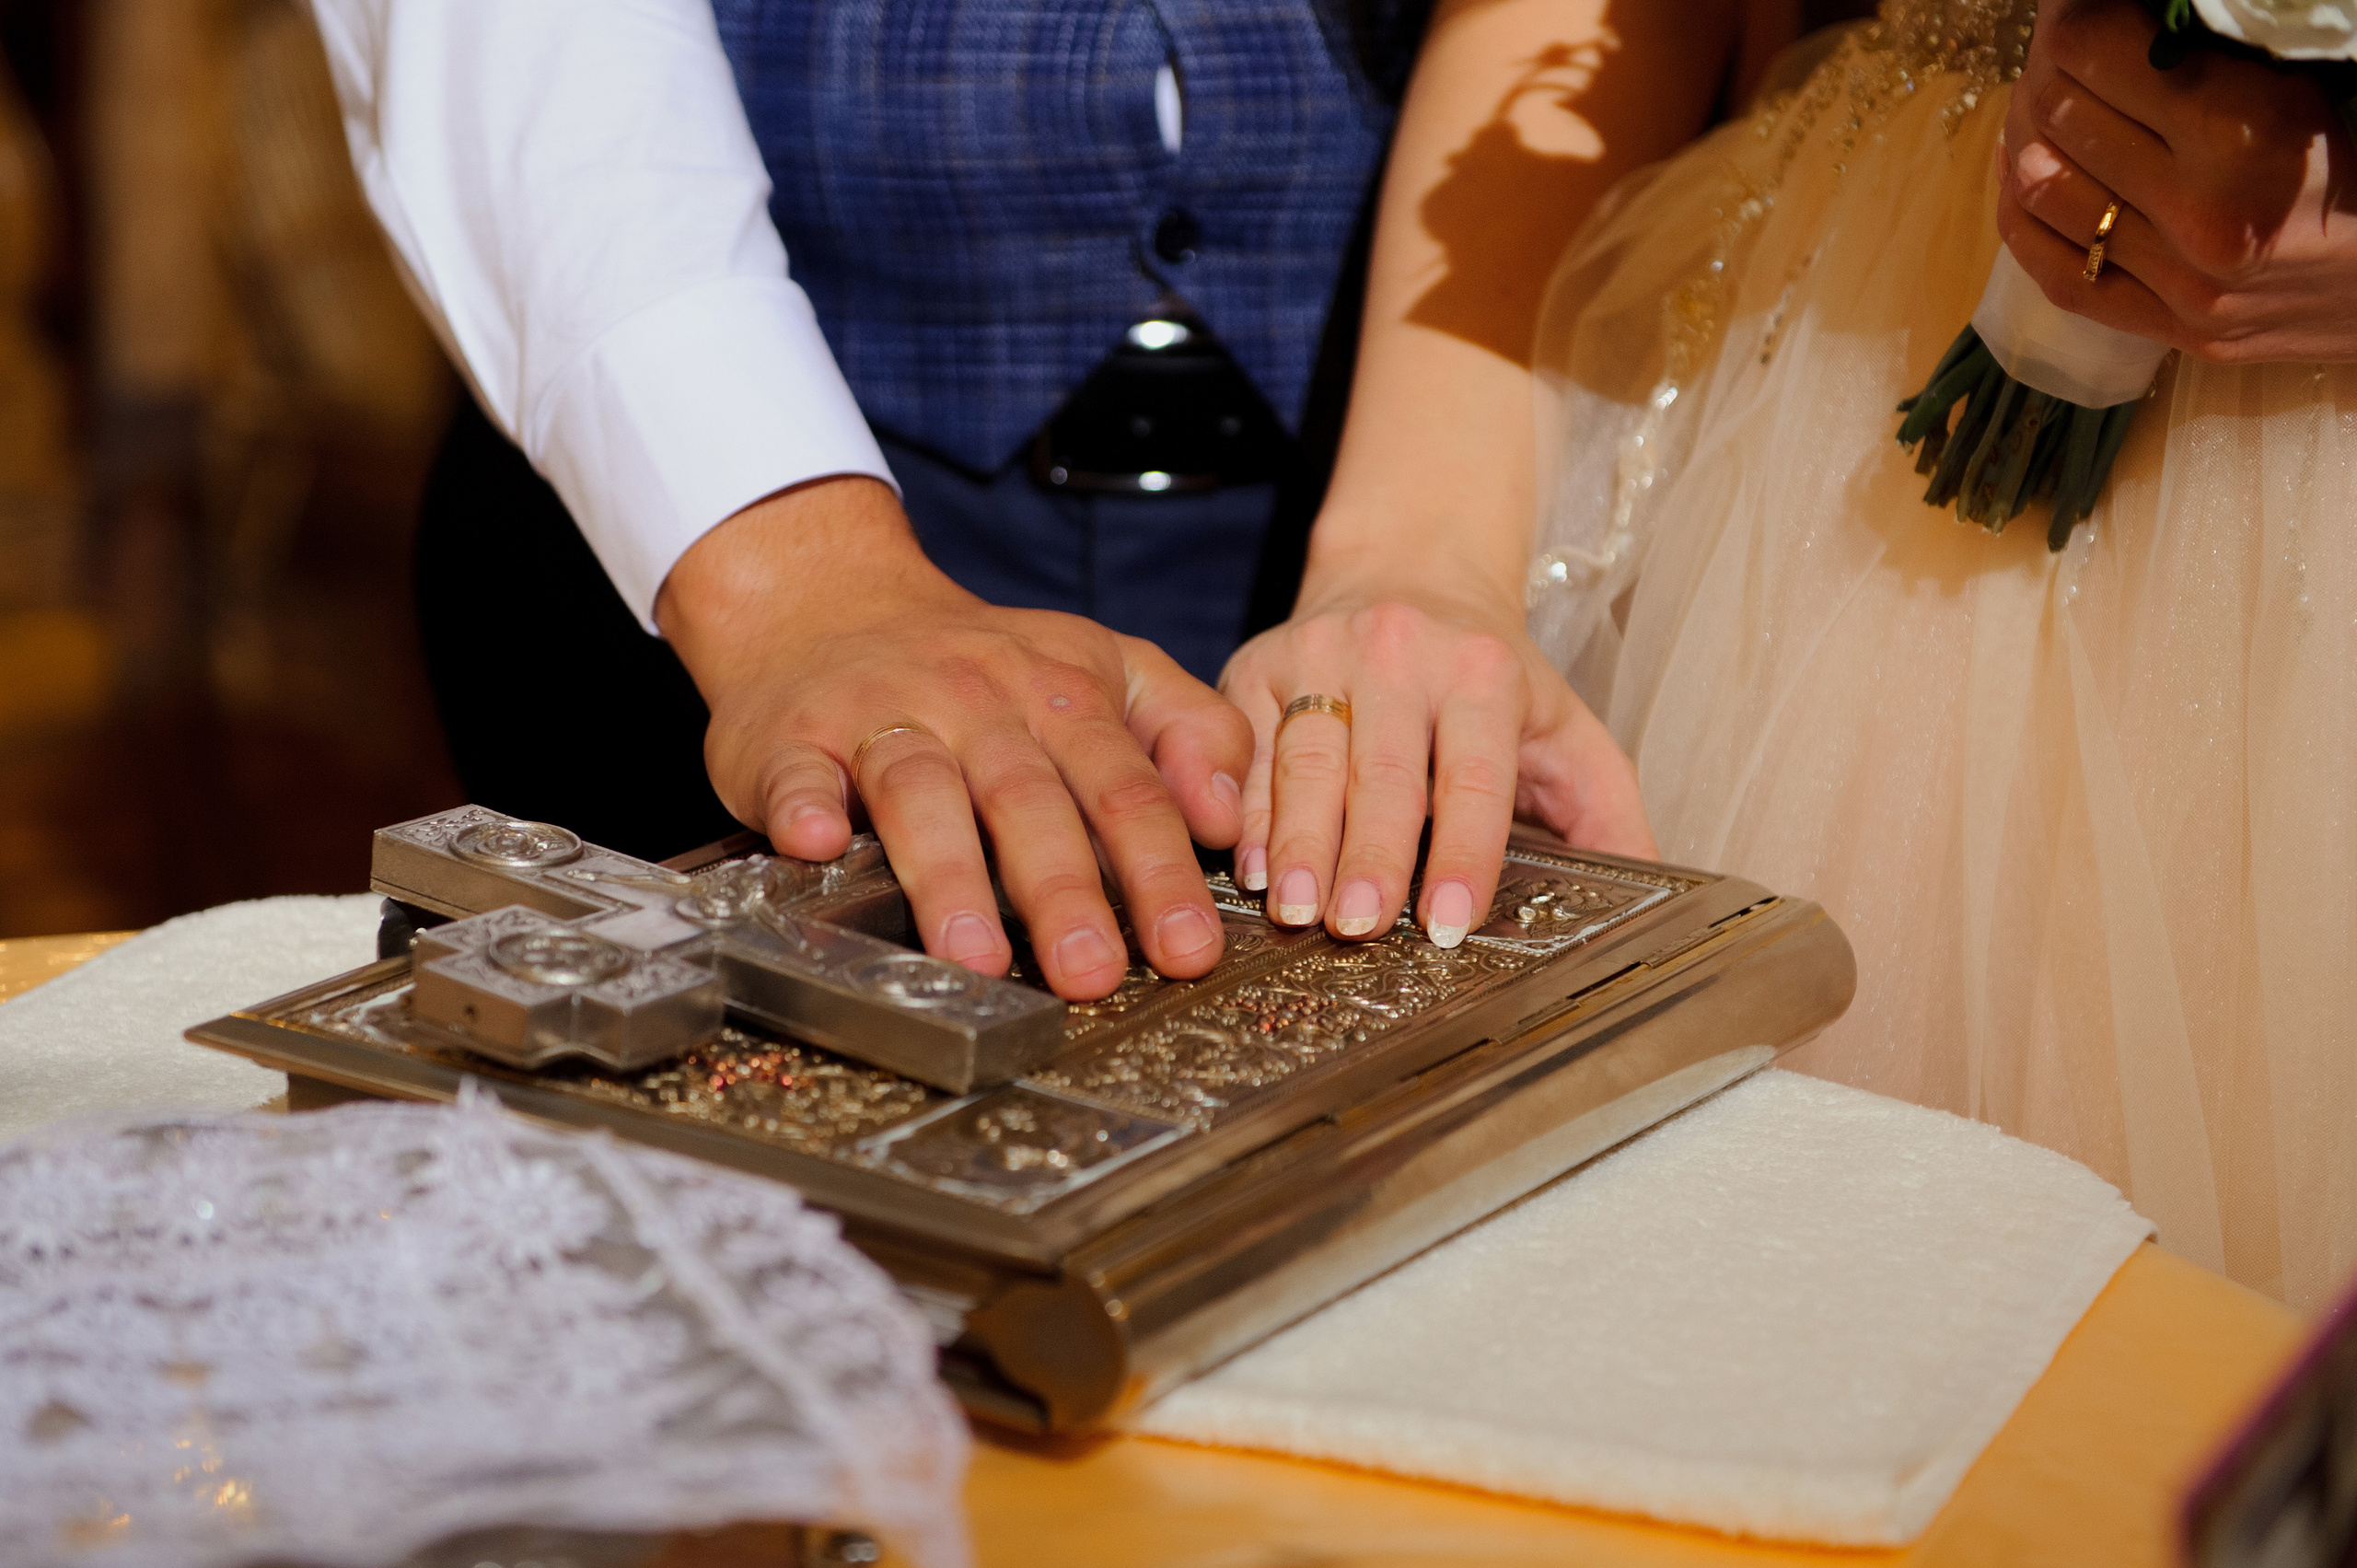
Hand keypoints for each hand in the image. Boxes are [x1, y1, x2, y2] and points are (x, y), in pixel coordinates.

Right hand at [656, 476, 1251, 1000]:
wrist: (827, 599)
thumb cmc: (983, 665)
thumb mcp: (1105, 668)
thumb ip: (1188, 731)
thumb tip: (1226, 818)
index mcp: (1060, 694)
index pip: (1123, 788)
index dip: (1158, 871)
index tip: (1187, 951)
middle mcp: (975, 703)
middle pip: (1027, 799)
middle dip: (1063, 891)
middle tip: (1090, 975)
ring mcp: (881, 715)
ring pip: (919, 792)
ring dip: (949, 875)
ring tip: (976, 957)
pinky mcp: (793, 735)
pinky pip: (797, 772)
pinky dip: (804, 806)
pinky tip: (818, 845)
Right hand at [1220, 580, 1654, 949]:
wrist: (1406, 567)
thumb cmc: (1489, 672)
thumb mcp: (1566, 725)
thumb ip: (1607, 810)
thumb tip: (1655, 897)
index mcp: (1484, 672)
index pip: (1476, 774)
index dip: (1465, 851)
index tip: (1451, 922)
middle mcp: (1399, 653)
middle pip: (1383, 770)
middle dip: (1372, 855)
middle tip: (1359, 926)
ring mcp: (1320, 654)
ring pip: (1307, 759)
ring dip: (1301, 841)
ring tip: (1298, 909)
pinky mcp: (1257, 663)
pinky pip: (1247, 748)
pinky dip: (1248, 812)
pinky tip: (1254, 865)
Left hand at [1998, 0, 2356, 362]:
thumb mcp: (2299, 87)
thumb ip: (2210, 59)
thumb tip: (2122, 26)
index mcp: (2245, 130)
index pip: (2098, 53)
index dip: (2076, 17)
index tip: (2078, 7)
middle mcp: (2203, 211)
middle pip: (2064, 115)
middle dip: (2051, 68)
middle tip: (2058, 50)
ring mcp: (2182, 283)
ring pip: (2044, 192)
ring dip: (2028, 137)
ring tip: (2042, 106)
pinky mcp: (2172, 332)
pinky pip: (2057, 273)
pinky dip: (2024, 218)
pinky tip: (2023, 176)